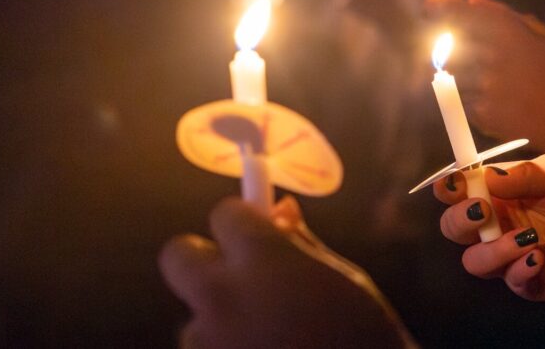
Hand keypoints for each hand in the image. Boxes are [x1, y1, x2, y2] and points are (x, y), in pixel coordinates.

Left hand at [159, 196, 412, 347]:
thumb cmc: (367, 339)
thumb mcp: (345, 281)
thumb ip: (302, 243)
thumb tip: (280, 210)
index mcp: (264, 260)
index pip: (225, 214)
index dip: (241, 222)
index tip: (254, 233)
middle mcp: (224, 295)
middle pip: (178, 255)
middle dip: (201, 259)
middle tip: (234, 278)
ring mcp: (210, 343)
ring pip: (194, 318)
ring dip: (218, 324)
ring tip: (269, 343)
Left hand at [425, 0, 544, 182]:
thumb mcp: (539, 35)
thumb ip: (501, 14)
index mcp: (505, 32)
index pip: (456, 14)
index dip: (437, 8)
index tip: (430, 7)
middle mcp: (489, 56)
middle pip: (443, 43)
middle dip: (438, 42)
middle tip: (446, 45)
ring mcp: (481, 87)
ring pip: (446, 72)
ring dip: (449, 69)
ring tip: (467, 72)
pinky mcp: (479, 113)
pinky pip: (457, 98)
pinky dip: (461, 94)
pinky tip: (481, 95)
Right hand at [433, 154, 544, 300]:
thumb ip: (526, 174)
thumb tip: (488, 176)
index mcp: (498, 195)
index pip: (457, 193)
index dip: (448, 189)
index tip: (455, 186)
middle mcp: (498, 225)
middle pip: (454, 229)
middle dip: (460, 221)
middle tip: (485, 212)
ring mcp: (513, 256)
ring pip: (475, 262)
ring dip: (492, 251)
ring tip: (527, 238)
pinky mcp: (534, 282)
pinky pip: (512, 284)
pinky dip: (519, 273)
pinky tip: (539, 258)